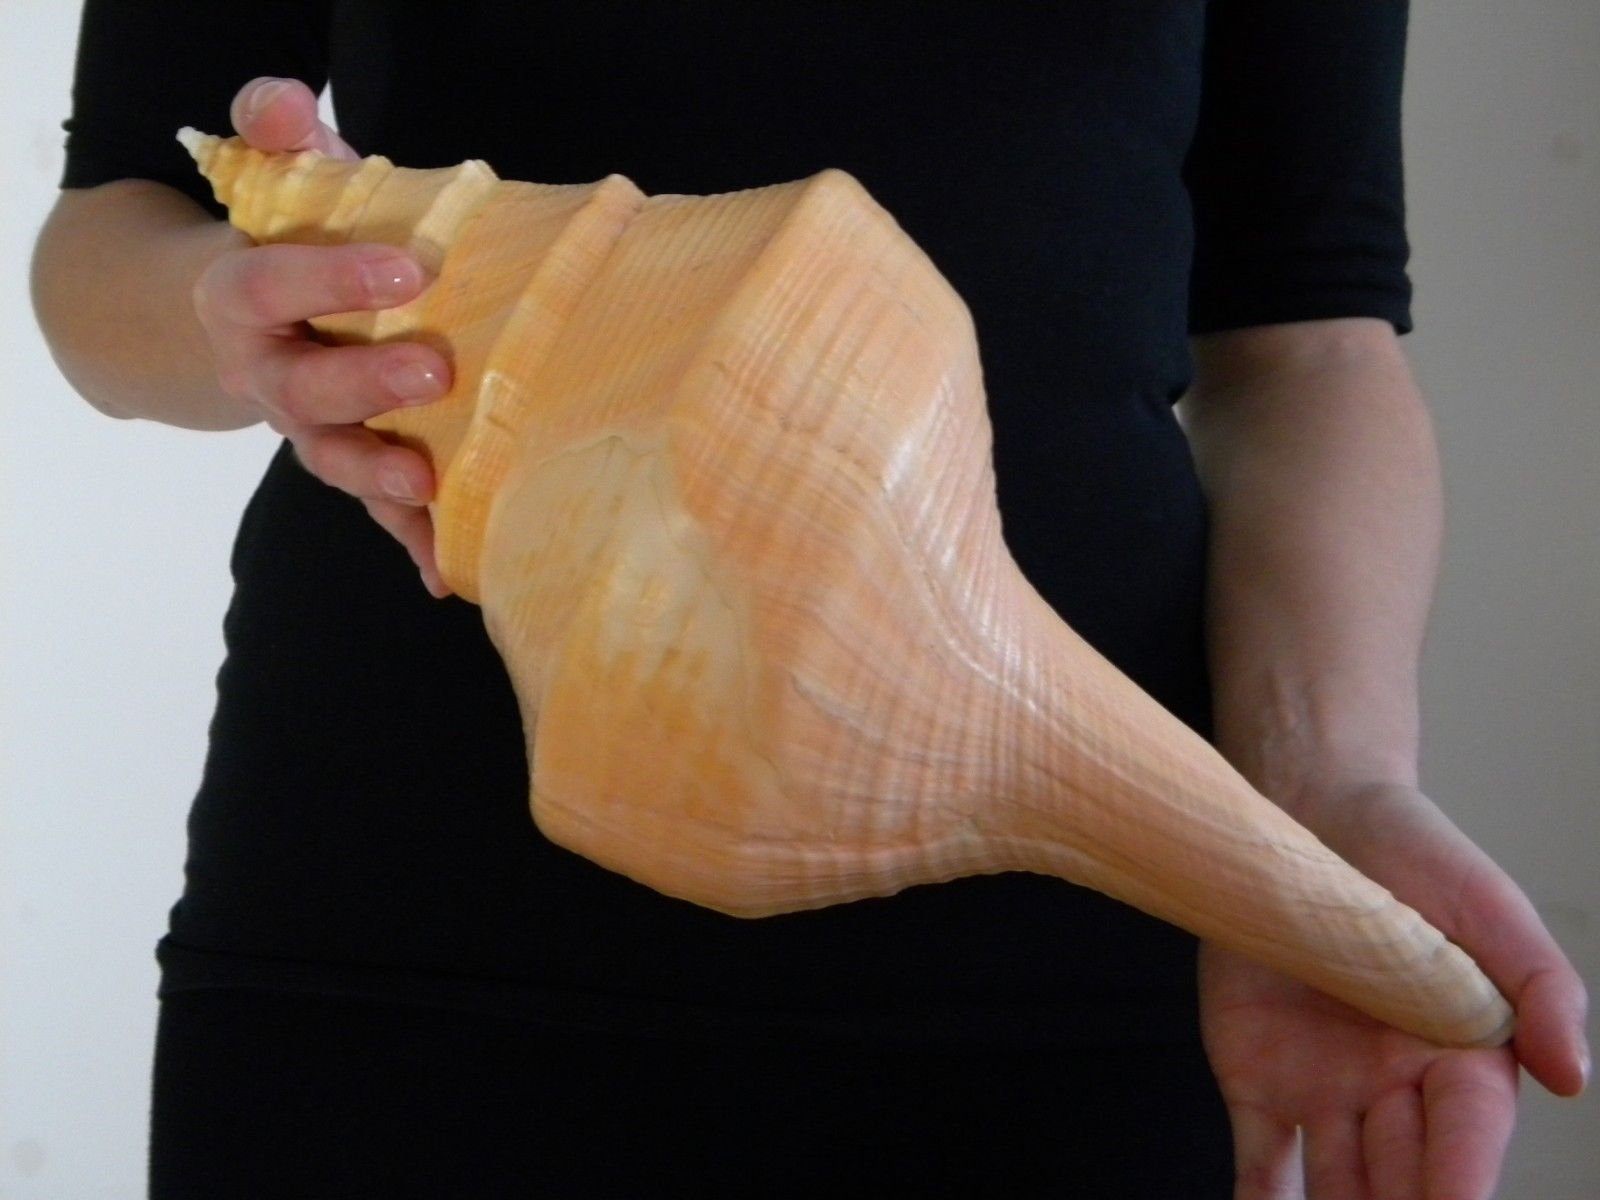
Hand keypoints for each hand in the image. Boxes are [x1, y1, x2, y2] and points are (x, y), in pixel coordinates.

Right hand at [191, 77, 451, 595]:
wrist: (249, 319)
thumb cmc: (286, 238)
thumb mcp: (278, 176)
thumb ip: (276, 131)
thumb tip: (289, 103)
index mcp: (244, 297)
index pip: (274, 283)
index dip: (331, 278)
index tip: (405, 266)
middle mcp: (272, 373)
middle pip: (307, 389)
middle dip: (366, 384)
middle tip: (437, 366)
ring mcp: (312, 429)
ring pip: (336, 461)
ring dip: (381, 479)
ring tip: (429, 486)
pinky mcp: (355, 465)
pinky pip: (377, 513)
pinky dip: (409, 543)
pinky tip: (446, 573)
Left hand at [1200, 781, 1587, 1198]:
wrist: (1313, 809)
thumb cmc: (1415, 855)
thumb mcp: (1491, 908)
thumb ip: (1543, 988)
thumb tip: (1574, 1075)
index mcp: (1463, 1062)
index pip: (1466, 1142)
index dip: (1459, 1186)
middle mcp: (1396, 1092)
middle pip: (1402, 1181)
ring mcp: (1324, 1090)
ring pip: (1338, 1185)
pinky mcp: (1257, 1076)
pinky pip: (1261, 1157)